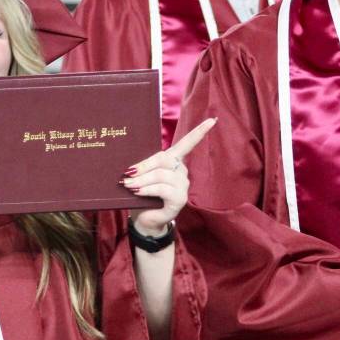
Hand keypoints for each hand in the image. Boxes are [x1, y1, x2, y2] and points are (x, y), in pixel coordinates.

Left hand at [124, 118, 216, 235]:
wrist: (144, 219)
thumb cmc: (142, 194)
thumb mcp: (141, 176)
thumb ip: (142, 167)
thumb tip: (131, 167)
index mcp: (174, 162)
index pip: (188, 144)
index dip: (199, 132)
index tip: (212, 120)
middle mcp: (182, 172)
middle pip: (164, 160)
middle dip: (143, 167)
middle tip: (126, 175)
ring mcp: (183, 186)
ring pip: (161, 175)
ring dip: (141, 181)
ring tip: (128, 185)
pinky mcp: (180, 199)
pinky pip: (162, 189)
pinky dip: (146, 189)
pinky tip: (137, 192)